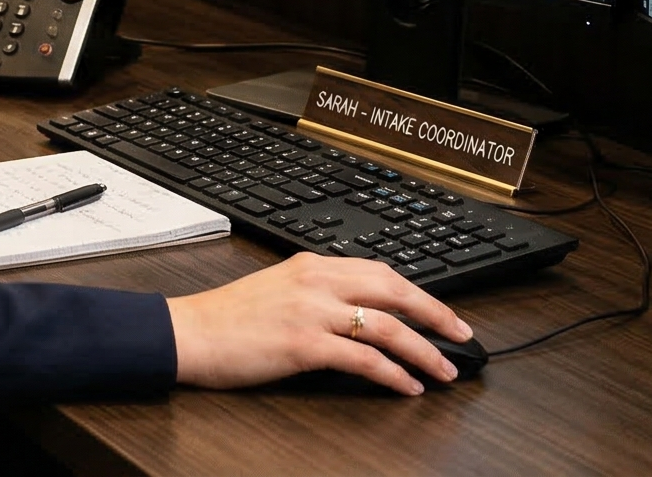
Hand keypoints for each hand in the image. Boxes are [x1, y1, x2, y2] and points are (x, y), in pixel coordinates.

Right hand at [166, 253, 472, 395]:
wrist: (189, 333)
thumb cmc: (226, 318)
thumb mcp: (277, 289)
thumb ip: (316, 293)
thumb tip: (357, 312)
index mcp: (311, 265)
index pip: (380, 272)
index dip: (418, 293)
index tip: (440, 311)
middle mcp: (316, 282)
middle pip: (395, 292)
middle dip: (436, 315)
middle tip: (462, 336)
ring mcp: (311, 312)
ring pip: (387, 326)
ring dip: (423, 350)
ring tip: (444, 370)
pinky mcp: (304, 344)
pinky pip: (363, 359)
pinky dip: (392, 373)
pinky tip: (406, 386)